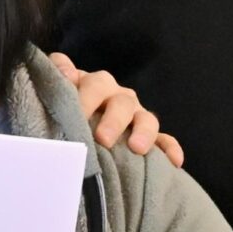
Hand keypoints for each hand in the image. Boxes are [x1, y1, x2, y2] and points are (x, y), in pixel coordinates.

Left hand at [48, 51, 184, 166]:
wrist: (80, 122)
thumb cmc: (69, 105)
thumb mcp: (60, 87)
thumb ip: (58, 73)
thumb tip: (62, 70)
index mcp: (98, 85)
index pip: (95, 86)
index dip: (86, 99)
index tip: (77, 115)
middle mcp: (120, 98)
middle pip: (122, 103)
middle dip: (113, 121)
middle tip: (103, 139)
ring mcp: (137, 117)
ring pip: (146, 119)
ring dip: (143, 132)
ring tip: (137, 148)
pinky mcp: (151, 137)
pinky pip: (165, 140)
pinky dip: (170, 149)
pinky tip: (175, 161)